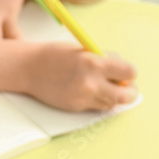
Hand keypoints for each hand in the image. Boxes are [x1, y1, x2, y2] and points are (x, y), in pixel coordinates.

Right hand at [23, 43, 137, 110]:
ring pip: (112, 104)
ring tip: (102, 87)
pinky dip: (96, 100)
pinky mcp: (75, 107)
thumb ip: (104, 61)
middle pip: (126, 95)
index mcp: (95, 63)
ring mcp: (83, 97)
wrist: (28, 68)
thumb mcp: (84, 51)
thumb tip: (123, 73)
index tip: (124, 72)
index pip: (130, 73)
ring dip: (112, 97)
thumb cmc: (56, 55)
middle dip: (128, 91)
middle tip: (123, 86)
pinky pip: (95, 107)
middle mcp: (91, 83)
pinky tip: (87, 91)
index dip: (128, 73)